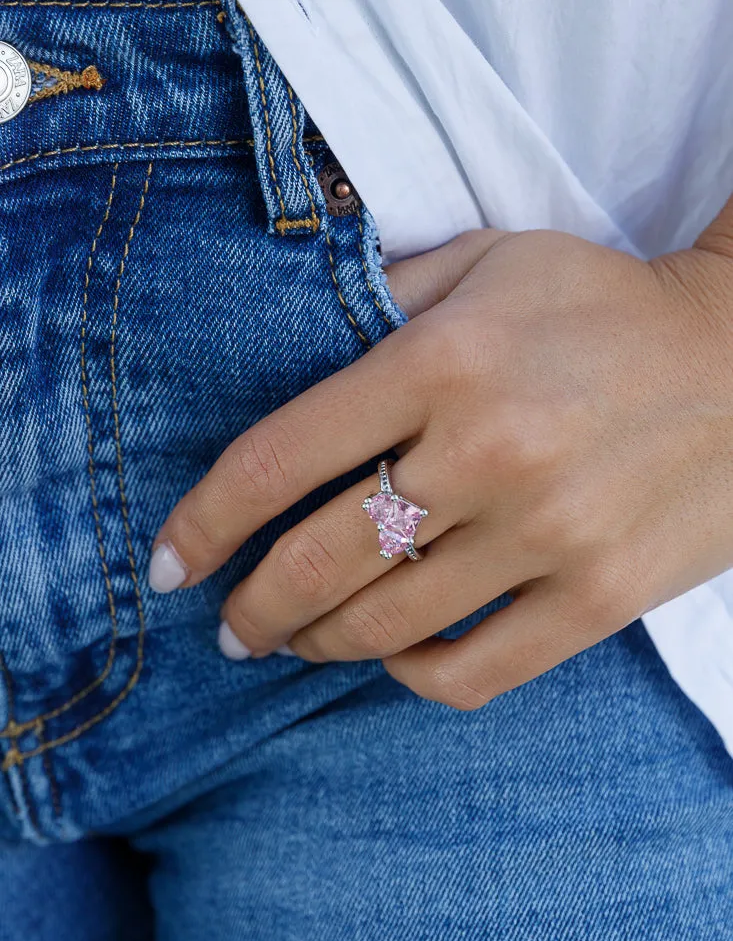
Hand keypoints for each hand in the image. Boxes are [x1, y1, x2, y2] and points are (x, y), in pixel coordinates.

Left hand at [148, 226, 732, 709]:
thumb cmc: (603, 308)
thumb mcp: (490, 263)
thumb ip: (383, 303)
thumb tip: (289, 361)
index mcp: (443, 360)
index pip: (278, 459)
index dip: (206, 521)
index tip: (171, 562)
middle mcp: (488, 451)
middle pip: (320, 560)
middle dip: (252, 608)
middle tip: (229, 627)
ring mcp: (549, 533)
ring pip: (387, 624)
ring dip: (319, 644)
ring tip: (296, 642)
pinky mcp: (601, 597)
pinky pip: (475, 673)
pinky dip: (413, 676)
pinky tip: (394, 659)